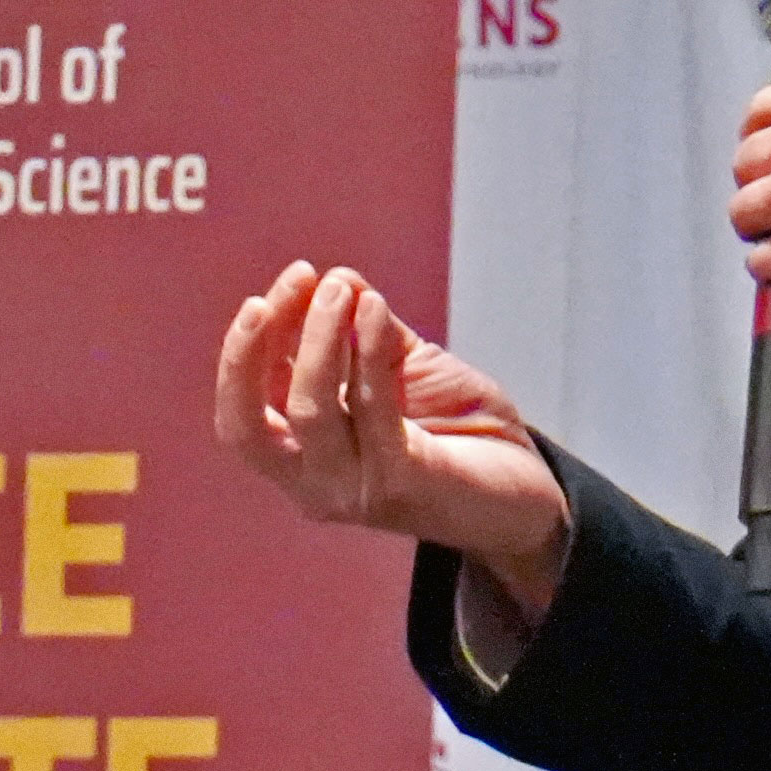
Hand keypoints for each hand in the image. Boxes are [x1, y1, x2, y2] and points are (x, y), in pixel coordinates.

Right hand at [212, 260, 568, 615]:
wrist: (527, 489)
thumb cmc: (459, 430)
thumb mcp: (401, 368)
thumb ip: (365, 332)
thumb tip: (336, 279)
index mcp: (301, 457)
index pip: (243, 410)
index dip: (247, 347)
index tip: (292, 279)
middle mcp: (314, 484)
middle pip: (248, 426)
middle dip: (253, 350)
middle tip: (298, 280)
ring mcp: (354, 491)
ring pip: (311, 412)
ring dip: (322, 338)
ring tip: (345, 289)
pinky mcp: (401, 486)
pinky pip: (374, 411)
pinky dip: (370, 354)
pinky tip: (378, 311)